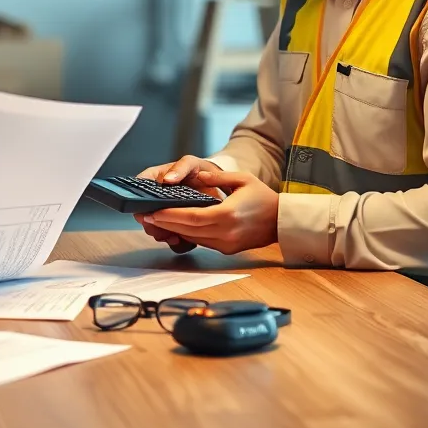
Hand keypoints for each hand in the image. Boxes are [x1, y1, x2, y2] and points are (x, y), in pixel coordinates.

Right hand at [132, 155, 226, 253]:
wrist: (216, 184)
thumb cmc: (199, 170)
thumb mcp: (190, 164)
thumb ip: (180, 168)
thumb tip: (168, 179)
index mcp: (154, 181)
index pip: (137, 190)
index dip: (137, 202)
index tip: (144, 212)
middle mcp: (156, 199)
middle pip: (144, 214)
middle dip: (151, 224)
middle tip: (159, 230)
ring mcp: (166, 213)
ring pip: (155, 228)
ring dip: (161, 235)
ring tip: (173, 237)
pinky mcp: (177, 225)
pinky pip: (171, 237)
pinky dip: (176, 242)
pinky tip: (181, 240)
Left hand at [141, 167, 278, 255]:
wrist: (281, 221)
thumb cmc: (263, 198)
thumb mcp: (243, 179)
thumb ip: (218, 178)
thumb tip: (199, 177)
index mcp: (227, 215)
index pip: (191, 217)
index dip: (170, 215)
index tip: (153, 211)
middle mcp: (225, 233)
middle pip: (188, 230)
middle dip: (165, 223)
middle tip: (146, 216)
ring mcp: (226, 244)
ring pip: (193, 238)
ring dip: (174, 231)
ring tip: (156, 221)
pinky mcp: (227, 250)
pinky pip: (202, 242)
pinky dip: (188, 235)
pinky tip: (176, 227)